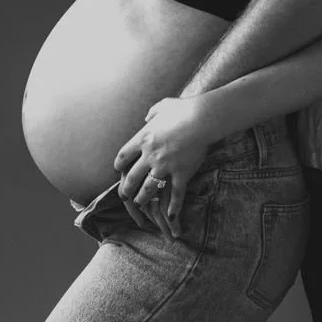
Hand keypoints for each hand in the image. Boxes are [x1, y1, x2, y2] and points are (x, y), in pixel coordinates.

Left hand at [114, 97, 215, 236]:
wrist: (202, 118)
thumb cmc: (184, 109)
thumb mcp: (164, 106)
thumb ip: (153, 112)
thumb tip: (148, 116)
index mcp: (143, 138)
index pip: (124, 155)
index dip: (119, 165)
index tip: (119, 170)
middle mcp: (150, 154)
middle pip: (132, 177)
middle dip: (126, 188)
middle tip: (124, 195)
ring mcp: (165, 166)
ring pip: (148, 188)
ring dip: (142, 198)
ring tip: (140, 204)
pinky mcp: (181, 173)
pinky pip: (176, 194)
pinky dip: (174, 206)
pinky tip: (171, 215)